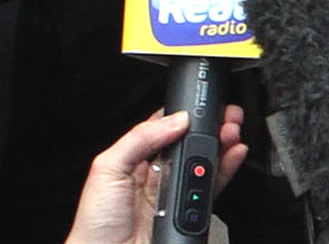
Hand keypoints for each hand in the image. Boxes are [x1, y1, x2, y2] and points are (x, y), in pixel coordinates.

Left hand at [64, 105, 247, 243]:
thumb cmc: (96, 223)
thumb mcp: (107, 169)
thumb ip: (138, 139)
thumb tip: (176, 120)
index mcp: (136, 159)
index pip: (166, 128)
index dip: (186, 115)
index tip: (202, 106)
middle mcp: (158, 173)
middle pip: (190, 143)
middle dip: (210, 127)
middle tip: (224, 117)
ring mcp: (175, 192)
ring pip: (204, 162)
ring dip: (221, 144)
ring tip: (230, 133)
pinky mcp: (189, 210)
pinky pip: (212, 187)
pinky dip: (226, 169)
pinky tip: (233, 156)